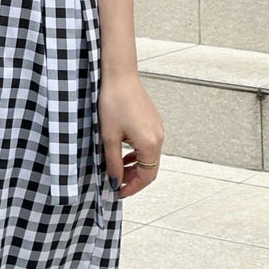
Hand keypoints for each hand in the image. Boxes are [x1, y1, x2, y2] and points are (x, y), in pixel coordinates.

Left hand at [98, 73, 164, 198]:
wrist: (120, 76)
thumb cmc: (114, 102)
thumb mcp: (109, 137)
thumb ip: (113, 163)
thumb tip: (115, 180)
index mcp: (150, 143)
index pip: (146, 176)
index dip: (132, 188)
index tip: (118, 193)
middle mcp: (159, 137)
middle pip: (150, 168)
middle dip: (133, 179)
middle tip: (115, 183)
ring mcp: (158, 129)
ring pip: (149, 157)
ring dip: (134, 167)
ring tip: (116, 169)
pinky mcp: (153, 122)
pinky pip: (148, 145)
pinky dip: (137, 154)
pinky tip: (123, 154)